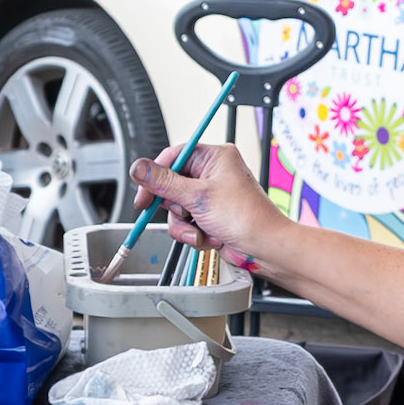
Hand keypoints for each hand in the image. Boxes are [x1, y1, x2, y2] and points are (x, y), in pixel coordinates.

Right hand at [129, 141, 285, 269]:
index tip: (143, 193)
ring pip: (176, 208)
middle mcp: (212, 174)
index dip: (155, 175)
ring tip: (201, 231)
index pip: (173, 157)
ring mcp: (210, 197)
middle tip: (182, 213)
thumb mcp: (198, 196)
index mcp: (214, 157)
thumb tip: (139, 168)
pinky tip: (210, 237)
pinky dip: (194, 234)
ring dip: (184, 225)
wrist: (264, 247)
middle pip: (170, 185)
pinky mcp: (209, 217)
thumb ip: (164, 183)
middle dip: (175, 207)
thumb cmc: (246, 217)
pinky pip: (186, 223)